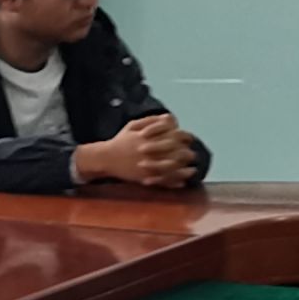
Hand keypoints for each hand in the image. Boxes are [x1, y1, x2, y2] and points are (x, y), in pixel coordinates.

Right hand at [70, 114, 199, 190]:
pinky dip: (175, 182)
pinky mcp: (144, 177)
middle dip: (187, 153)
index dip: (184, 137)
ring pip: (172, 168)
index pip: (173, 135)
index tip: (188, 139)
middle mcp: (149, 151)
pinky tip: (183, 181)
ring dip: (185, 169)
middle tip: (192, 154)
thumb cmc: (120, 141)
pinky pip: (163, 181)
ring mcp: (147, 165)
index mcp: (148, 137)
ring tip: (192, 169)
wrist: (105, 158)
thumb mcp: (133, 125)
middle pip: (176, 151)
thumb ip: (152, 120)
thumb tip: (170, 117)